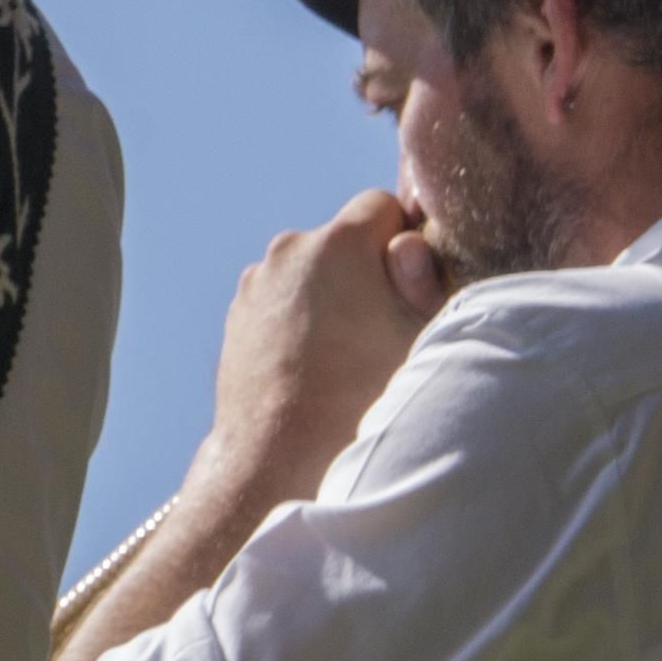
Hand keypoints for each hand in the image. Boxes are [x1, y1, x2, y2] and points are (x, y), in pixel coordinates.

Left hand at [187, 188, 446, 509]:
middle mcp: (288, 250)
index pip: (381, 205)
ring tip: (345, 356)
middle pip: (343, 241)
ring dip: (330, 296)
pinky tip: (314, 366)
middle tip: (382, 329)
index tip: (410, 287)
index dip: (404, 242)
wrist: (281, 455)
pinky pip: (283, 300)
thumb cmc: (362, 398)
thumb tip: (408, 244)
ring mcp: (256, 282)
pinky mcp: (238, 313)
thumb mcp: (420, 335)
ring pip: (311, 272)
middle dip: (366, 271)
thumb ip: (423, 277)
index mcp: (336, 244)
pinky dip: (300, 319)